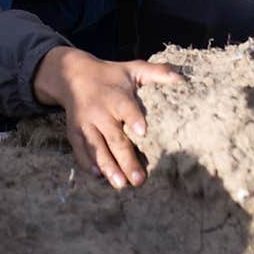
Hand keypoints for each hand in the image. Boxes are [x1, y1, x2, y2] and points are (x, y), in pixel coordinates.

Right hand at [32, 46, 183, 188]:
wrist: (72, 76)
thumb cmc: (111, 76)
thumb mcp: (132, 69)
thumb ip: (156, 72)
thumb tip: (181, 78)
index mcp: (116, 97)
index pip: (126, 108)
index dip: (133, 119)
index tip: (143, 132)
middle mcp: (100, 112)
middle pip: (114, 138)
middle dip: (126, 160)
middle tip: (139, 179)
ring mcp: (85, 124)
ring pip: (96, 148)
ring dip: (108, 167)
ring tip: (120, 184)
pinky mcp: (74, 133)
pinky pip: (80, 151)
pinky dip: (88, 164)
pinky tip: (99, 176)